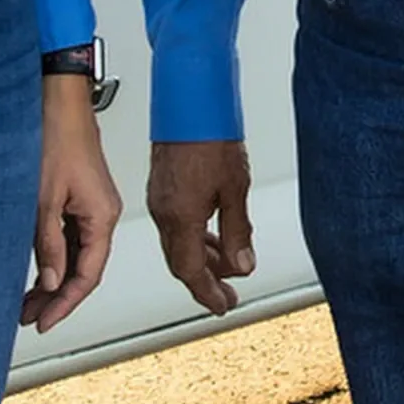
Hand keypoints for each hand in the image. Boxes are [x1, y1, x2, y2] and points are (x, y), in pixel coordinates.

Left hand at [23, 78, 123, 332]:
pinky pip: (70, 237)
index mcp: (102, 216)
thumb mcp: (45, 198)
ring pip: (75, 255)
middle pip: (83, 268)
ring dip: (53, 279)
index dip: (65, 303)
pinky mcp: (80, 197)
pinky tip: (37, 270)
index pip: (88, 275)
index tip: (44, 322)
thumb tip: (51, 282)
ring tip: (27, 301)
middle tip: (29, 317)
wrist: (58, 99)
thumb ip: (49, 244)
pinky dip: (54, 257)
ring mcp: (92, 205)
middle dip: (56, 297)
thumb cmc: (57, 137)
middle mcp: (102, 213)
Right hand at [147, 139, 253, 316]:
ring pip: (178, 242)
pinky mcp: (162, 186)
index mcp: (181, 217)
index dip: (207, 293)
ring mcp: (160, 198)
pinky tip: (212, 232)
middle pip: (181, 261)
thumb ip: (238, 230)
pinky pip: (175, 224)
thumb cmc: (209, 133)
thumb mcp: (235, 187)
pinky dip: (194, 236)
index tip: (221, 305)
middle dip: (206, 280)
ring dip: (202, 257)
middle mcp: (165, 211)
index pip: (191, 271)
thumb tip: (242, 264)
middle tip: (226, 292)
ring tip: (226, 264)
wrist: (189, 98)